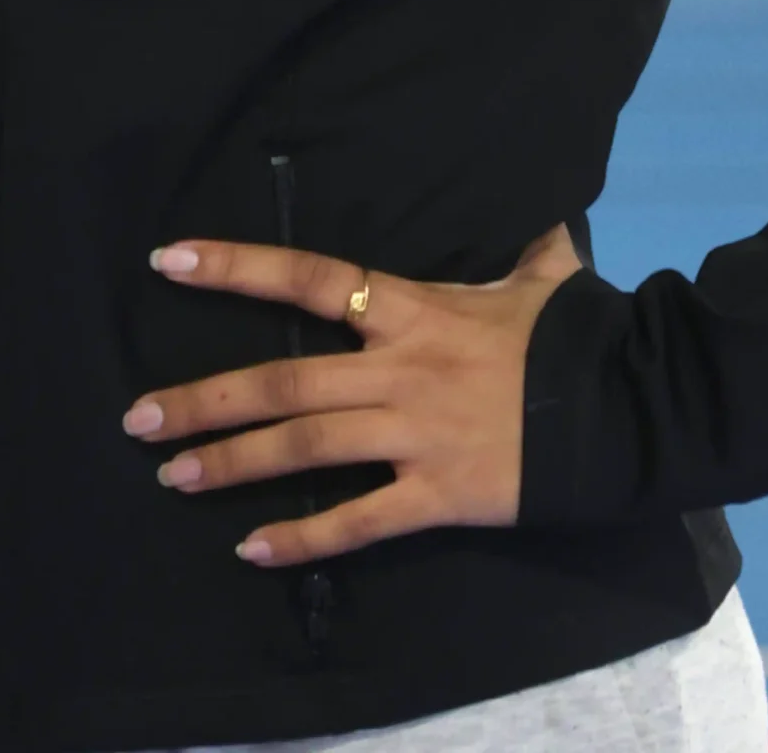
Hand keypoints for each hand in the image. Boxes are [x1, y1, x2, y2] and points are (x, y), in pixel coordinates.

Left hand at [123, 223, 580, 567]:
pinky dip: (303, 537)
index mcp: (413, 308)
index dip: (237, 267)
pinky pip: (359, 520)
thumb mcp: (545, 276)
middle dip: (206, 398)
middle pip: (284, 378)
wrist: (631, 405)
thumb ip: (527, 249)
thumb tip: (543, 219)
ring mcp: (415, 433)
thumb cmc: (579, 336)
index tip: (170, 261)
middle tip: (136, 417)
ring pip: (305, 446)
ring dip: (232, 462)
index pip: (310, 276)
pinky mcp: (438, 494)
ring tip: (170, 474)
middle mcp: (399, 368)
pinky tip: (251, 548)